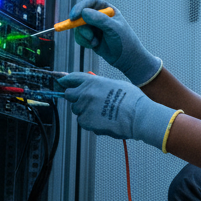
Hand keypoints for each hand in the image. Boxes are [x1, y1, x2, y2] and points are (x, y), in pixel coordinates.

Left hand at [57, 72, 178, 148]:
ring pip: (77, 110)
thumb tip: (94, 87)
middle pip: (70, 95)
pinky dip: (90, 122)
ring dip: (85, 111)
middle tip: (88, 101)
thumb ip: (100, 85)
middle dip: (76, 98)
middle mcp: (85, 93)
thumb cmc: (131, 99)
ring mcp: (84, 108)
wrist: (137, 115)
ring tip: (101, 113)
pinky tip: (102, 120)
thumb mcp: (115, 84)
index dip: (66, 80)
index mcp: (92, 81)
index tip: (62, 82)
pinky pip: (83, 121)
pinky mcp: (86, 122)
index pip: (72, 78)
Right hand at [68, 0, 161, 86]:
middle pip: (81, 14)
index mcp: (107, 9)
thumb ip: (100, 19)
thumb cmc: (124, 41)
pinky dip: (83, 41)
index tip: (74, 16)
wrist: (126, 58)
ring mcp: (94, 27)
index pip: (91, 2)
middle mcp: (99, 16)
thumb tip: (84, 12)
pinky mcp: (90, 37)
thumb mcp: (114, 28)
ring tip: (95, 42)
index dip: (80, 6)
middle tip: (89, 36)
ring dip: (84, 36)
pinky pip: (79, 37)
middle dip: (81, 26)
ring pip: (78, 27)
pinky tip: (93, 46)